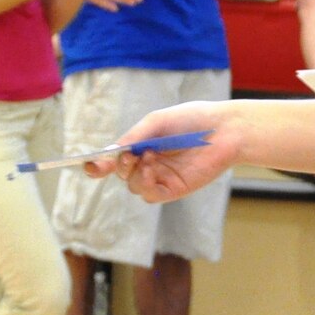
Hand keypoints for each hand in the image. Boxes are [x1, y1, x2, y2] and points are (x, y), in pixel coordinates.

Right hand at [90, 103, 241, 203]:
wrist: (224, 129)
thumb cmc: (193, 119)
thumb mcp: (156, 122)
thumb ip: (134, 137)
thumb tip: (111, 153)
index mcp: (143, 145)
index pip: (115, 159)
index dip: (99, 165)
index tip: (90, 164)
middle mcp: (150, 163)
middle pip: (122, 174)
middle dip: (119, 167)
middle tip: (127, 156)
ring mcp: (162, 177)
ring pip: (134, 186)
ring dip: (135, 174)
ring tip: (149, 157)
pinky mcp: (175, 189)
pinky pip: (151, 195)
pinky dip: (146, 184)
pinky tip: (153, 169)